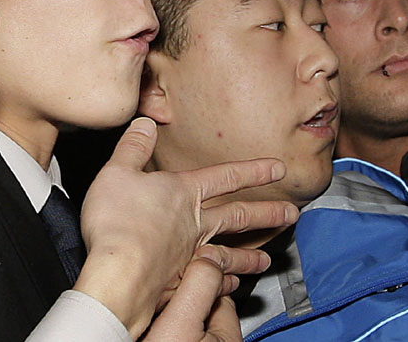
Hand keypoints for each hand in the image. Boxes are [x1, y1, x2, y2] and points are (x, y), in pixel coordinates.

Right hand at [75, 117, 297, 338]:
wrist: (118, 272)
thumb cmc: (116, 221)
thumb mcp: (117, 171)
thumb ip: (133, 147)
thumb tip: (146, 122)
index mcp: (182, 193)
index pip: (224, 176)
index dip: (253, 171)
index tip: (278, 168)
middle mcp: (193, 224)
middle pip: (238, 215)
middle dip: (267, 212)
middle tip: (291, 213)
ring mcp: (190, 255)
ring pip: (229, 252)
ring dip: (250, 256)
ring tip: (268, 259)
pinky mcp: (180, 282)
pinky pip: (210, 282)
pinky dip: (223, 283)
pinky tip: (231, 285)